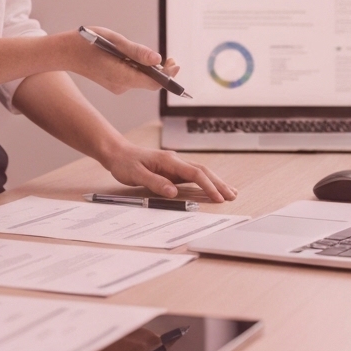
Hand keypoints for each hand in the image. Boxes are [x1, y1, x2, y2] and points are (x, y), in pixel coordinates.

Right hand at [68, 26, 178, 95]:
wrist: (65, 51)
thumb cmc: (88, 42)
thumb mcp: (115, 41)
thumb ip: (137, 52)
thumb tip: (158, 60)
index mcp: (121, 76)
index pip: (153, 82)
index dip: (168, 76)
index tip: (175, 63)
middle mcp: (120, 86)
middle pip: (149, 82)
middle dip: (161, 71)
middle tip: (170, 58)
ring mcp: (116, 86)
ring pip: (140, 79)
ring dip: (148, 68)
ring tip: (148, 55)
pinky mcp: (114, 83)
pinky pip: (132, 77)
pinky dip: (137, 68)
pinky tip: (131, 57)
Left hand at [101, 142, 235, 202]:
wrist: (118, 153)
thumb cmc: (125, 163)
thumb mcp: (136, 174)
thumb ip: (155, 182)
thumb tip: (173, 191)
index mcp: (168, 161)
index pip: (194, 173)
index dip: (208, 186)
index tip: (218, 197)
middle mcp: (175, 161)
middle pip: (203, 171)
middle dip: (219, 183)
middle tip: (232, 196)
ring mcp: (175, 165)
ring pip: (200, 172)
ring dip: (215, 182)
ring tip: (231, 192)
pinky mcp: (172, 169)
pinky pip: (193, 175)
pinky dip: (205, 181)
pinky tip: (212, 187)